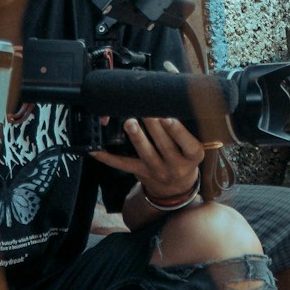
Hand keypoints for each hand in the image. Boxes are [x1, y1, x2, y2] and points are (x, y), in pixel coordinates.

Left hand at [91, 117, 205, 201]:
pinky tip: (96, 150)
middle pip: (164, 146)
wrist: (177, 188)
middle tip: (145, 112)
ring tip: (130, 123)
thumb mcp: (194, 147)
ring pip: (146, 154)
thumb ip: (187, 129)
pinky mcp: (140, 173)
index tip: (167, 117)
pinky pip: (123, 164)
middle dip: (154, 128)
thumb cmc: (185, 158)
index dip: (177, 131)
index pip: (188, 144)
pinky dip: (108, 157)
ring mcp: (157, 171)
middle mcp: (177, 167)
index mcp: (193, 157)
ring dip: (137, 138)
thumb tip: (174, 101)